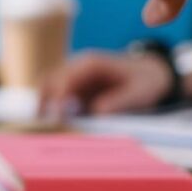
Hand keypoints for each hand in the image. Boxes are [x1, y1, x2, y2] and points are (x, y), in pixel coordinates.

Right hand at [39, 51, 173, 114]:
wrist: (150, 74)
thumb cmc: (145, 81)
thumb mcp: (139, 92)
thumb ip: (119, 102)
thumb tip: (97, 113)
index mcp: (91, 64)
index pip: (66, 79)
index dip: (59, 98)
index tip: (58, 118)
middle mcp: (77, 67)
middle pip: (49, 80)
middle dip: (43, 100)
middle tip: (42, 123)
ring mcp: (74, 78)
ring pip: (48, 88)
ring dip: (44, 105)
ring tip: (43, 126)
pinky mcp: (74, 89)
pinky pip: (56, 97)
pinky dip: (52, 109)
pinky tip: (55, 125)